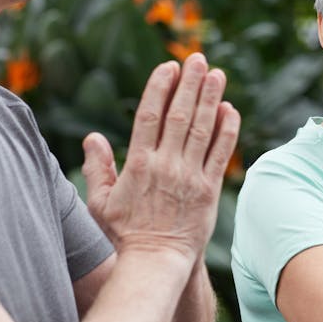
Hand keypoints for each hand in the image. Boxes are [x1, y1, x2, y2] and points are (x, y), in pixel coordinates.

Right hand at [81, 53, 240, 258]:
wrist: (156, 263)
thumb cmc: (124, 234)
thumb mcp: (100, 202)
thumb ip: (98, 168)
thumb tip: (92, 137)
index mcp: (138, 164)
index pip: (150, 116)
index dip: (160, 88)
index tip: (169, 67)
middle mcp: (166, 165)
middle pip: (179, 116)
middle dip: (189, 84)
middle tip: (198, 58)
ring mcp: (190, 177)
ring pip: (202, 130)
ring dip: (210, 99)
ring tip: (217, 74)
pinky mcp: (209, 190)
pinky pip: (220, 155)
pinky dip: (226, 131)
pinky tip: (230, 110)